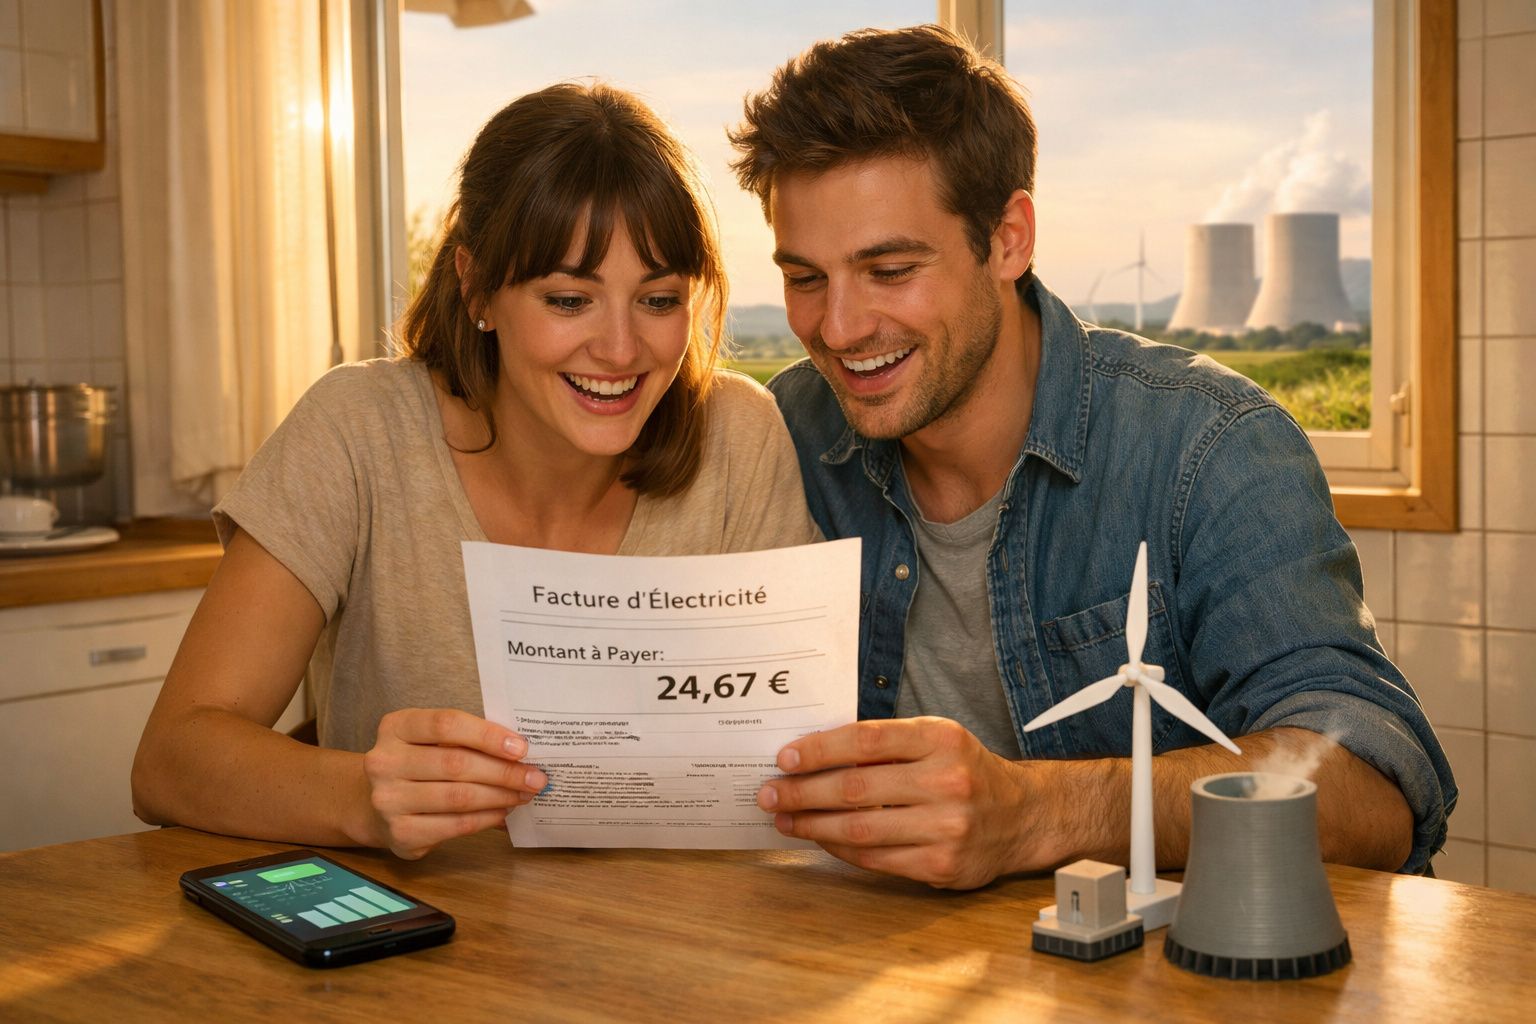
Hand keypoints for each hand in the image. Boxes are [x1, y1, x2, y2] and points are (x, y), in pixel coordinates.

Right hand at [362, 708, 545, 858]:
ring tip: (524, 794)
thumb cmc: (418, 764)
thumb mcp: (431, 741)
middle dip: (504, 771)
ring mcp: (388, 799)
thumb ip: (466, 740)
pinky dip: (486, 819)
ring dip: (500, 796)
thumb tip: (520, 753)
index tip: (521, 747)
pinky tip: (502, 812)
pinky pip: (455, 825)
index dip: (487, 735)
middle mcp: (385, 761)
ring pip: (459, 797)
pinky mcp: (399, 833)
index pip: (446, 724)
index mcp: (396, 727)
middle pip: (456, 763)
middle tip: (535, 777)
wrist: (376, 803)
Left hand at [756, 716, 1031, 888]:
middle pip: (855, 788)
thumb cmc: (965, 772)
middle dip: (802, 792)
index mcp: (941, 739)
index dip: (819, 749)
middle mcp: (947, 781)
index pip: (866, 740)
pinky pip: (874, 858)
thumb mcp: (936, 740)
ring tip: (784, 819)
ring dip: (812, 824)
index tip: (785, 758)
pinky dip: (839, 848)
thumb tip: (813, 754)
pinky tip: (819, 839)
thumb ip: (886, 745)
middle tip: (770, 793)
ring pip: (860, 828)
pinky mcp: (941, 864)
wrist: (1023, 816)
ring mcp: (946, 826)